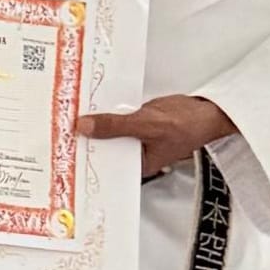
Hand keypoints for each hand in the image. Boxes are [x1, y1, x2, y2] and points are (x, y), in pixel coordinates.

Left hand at [77, 95, 235, 177]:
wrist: (209, 110)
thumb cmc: (188, 124)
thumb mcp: (147, 125)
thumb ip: (116, 126)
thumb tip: (84, 126)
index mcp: (138, 165)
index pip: (105, 162)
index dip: (84, 154)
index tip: (63, 145)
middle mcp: (135, 154)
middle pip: (104, 145)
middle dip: (86, 136)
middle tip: (59, 125)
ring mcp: (136, 138)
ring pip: (109, 130)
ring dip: (95, 121)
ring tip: (69, 113)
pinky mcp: (138, 123)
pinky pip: (117, 118)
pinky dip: (107, 112)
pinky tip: (91, 104)